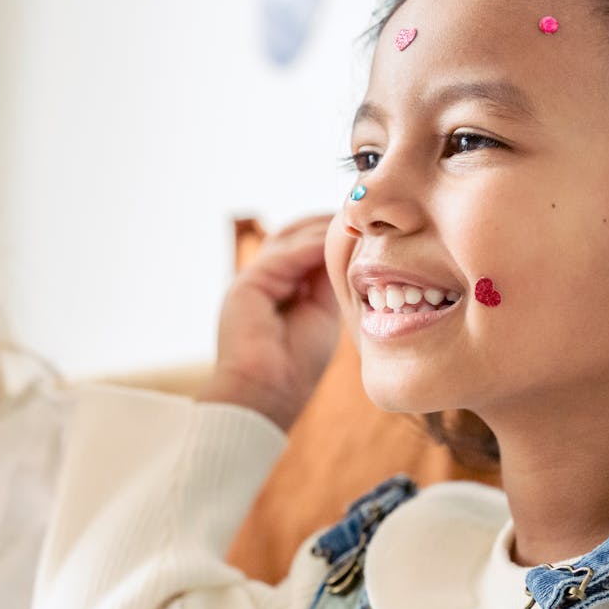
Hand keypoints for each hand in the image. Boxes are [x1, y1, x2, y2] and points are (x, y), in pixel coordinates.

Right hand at [198, 214, 339, 430]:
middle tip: (358, 215)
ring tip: (349, 223)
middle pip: (291, 235)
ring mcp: (252, 279)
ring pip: (287, 239)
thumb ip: (327, 285)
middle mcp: (261, 279)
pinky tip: (334, 243)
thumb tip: (348, 254)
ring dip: (319, 229)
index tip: (361, 227)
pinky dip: (309, 247)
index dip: (329, 235)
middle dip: (323, 223)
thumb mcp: (321, 316)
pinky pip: (283, 256)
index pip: (301, 248)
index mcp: (277, 288)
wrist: (265, 393)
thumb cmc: (295, 367)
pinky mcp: (247, 284)